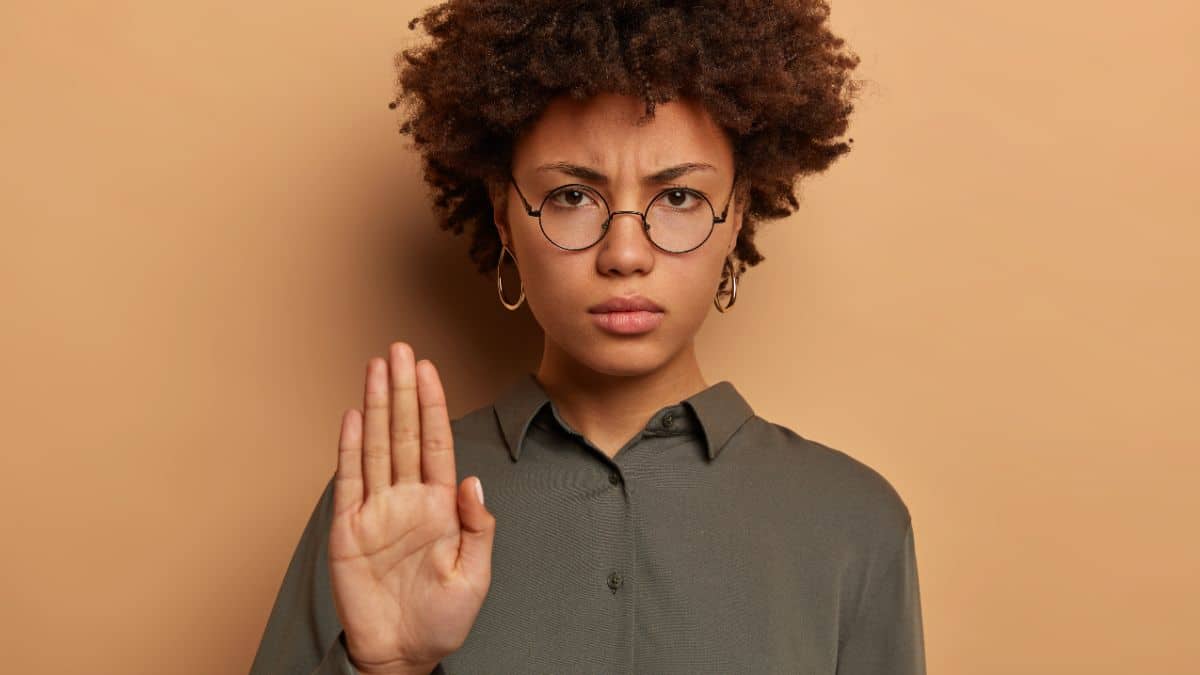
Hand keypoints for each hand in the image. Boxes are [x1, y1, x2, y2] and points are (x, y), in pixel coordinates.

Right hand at [328, 342, 494, 674]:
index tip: (430, 369)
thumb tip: (474, 482)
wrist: (402, 654)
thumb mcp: (475, 576)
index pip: (435, 443)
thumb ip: (478, 527)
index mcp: (440, 506)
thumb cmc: (442, 619)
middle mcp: (407, 499)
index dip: (432, 406)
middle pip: (403, 434)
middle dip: (403, 391)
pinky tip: (350, 417)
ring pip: (375, 447)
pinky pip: (348, 482)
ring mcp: (376, 511)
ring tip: (376, 368)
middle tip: (400, 349)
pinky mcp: (348, 530)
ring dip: (375, 407)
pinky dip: (348, 449)